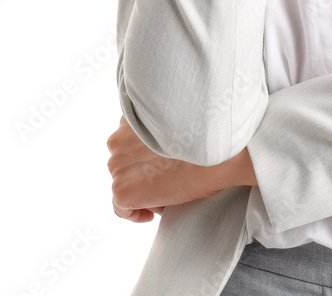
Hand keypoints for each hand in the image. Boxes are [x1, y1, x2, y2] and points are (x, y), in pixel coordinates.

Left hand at [106, 115, 253, 221]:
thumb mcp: (177, 123)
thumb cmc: (205, 138)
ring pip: (124, 184)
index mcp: (132, 117)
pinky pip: (121, 209)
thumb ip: (160, 132)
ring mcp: (117, 165)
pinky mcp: (121, 189)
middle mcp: (118, 139)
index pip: (129, 143)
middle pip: (125, 164)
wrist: (213, 152)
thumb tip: (159, 157)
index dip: (145, 157)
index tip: (158, 167)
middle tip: (166, 181)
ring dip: (142, 190)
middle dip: (142, 173)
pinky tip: (151, 214)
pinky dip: (135, 214)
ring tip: (166, 194)